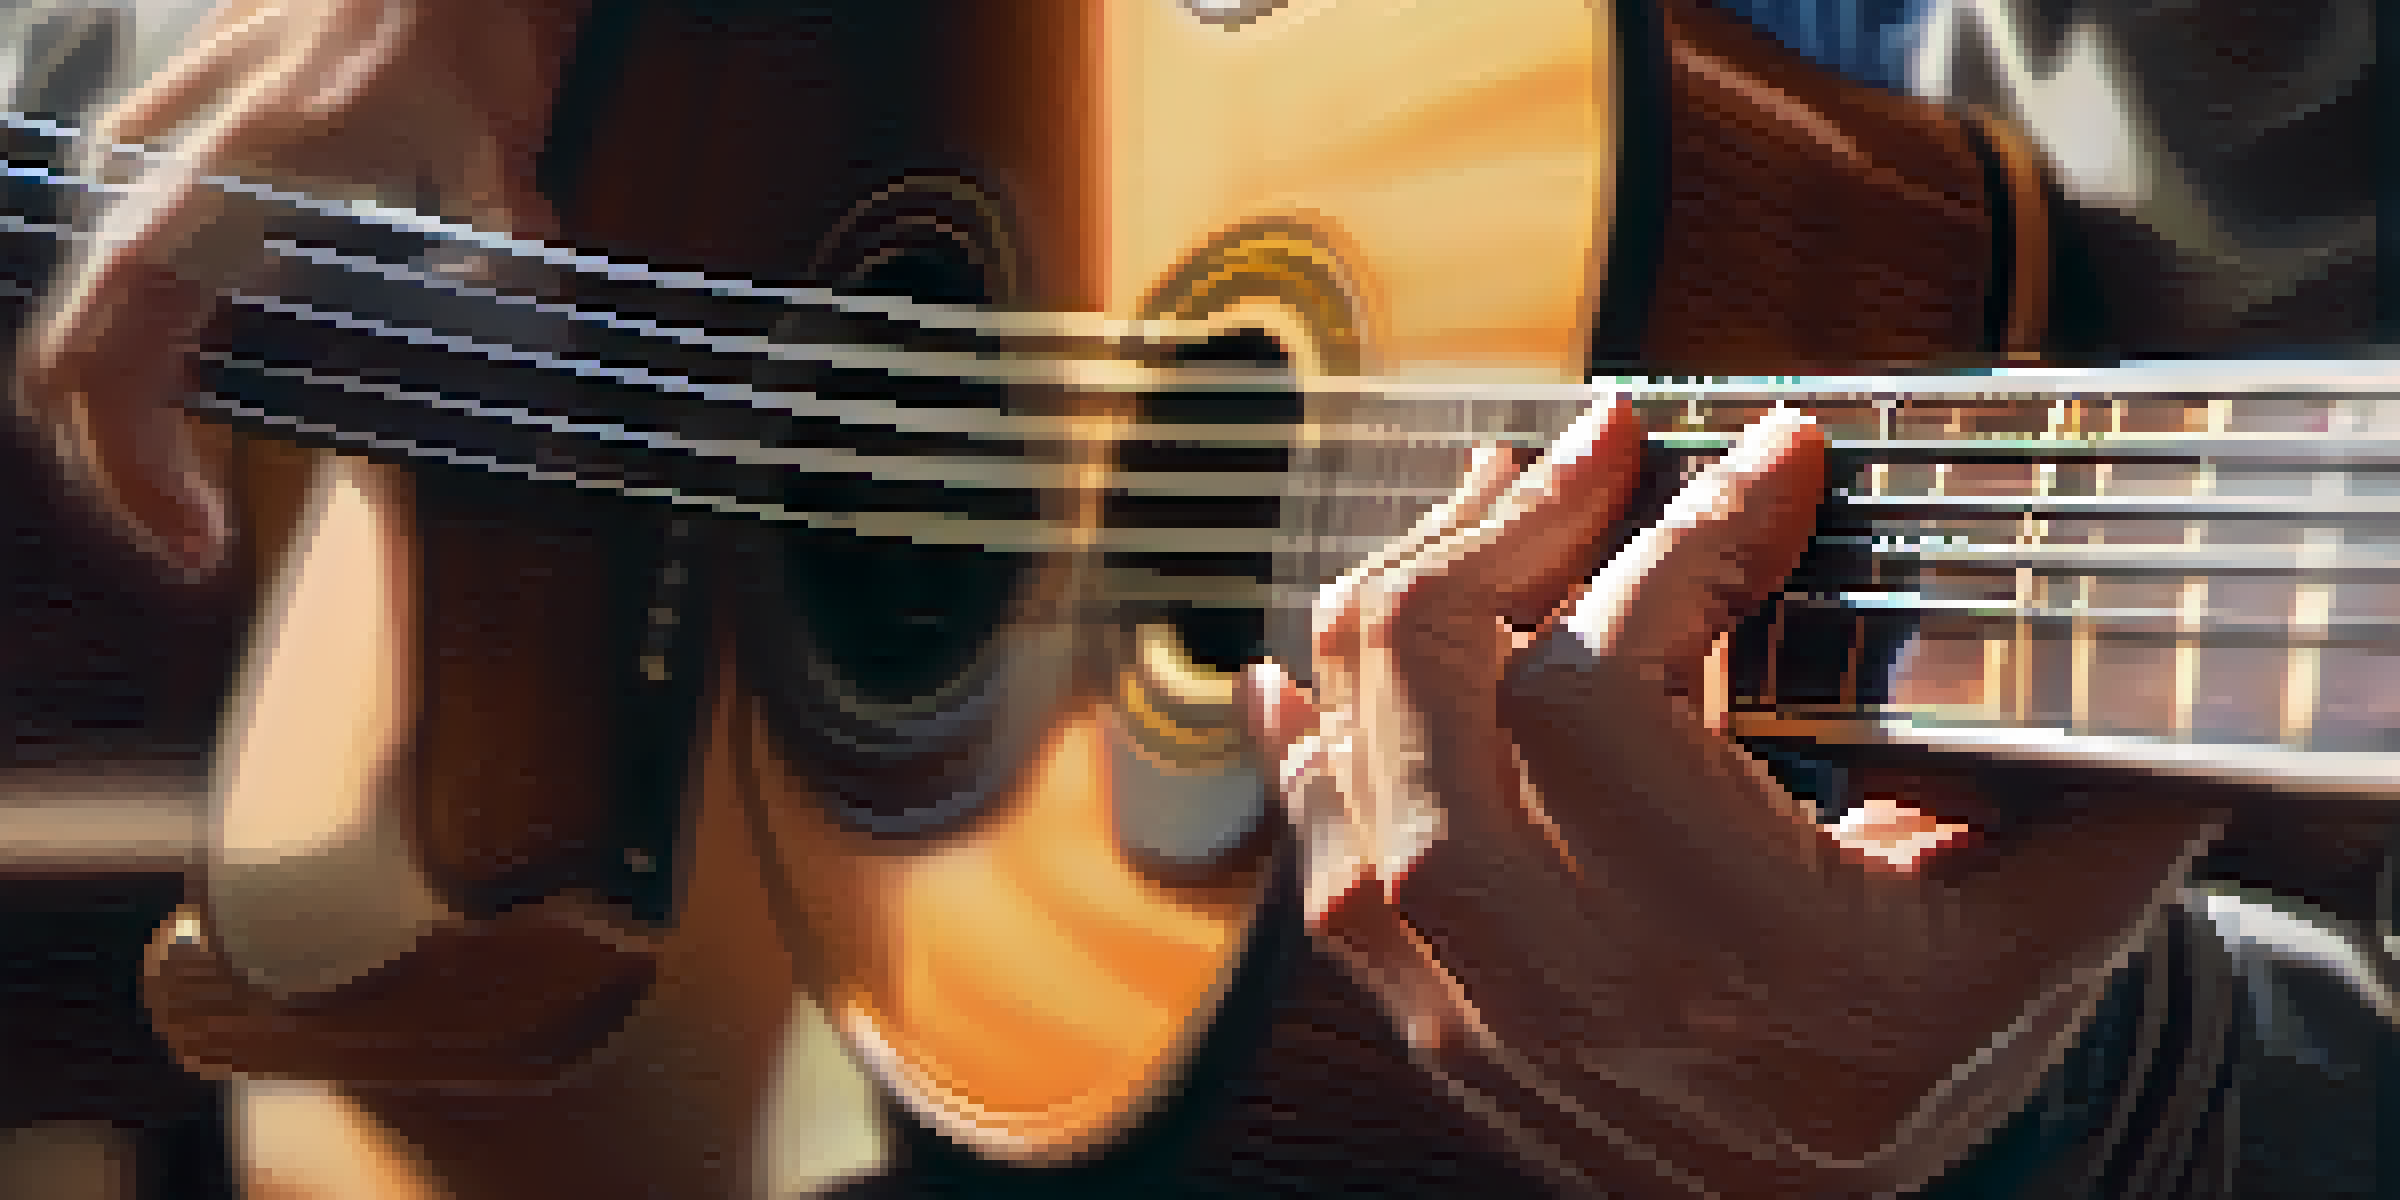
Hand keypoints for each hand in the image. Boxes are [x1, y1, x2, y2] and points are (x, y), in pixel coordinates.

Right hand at [14, 0, 578, 574]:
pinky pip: (123, 253)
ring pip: (93, 301)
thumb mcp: (495, 140)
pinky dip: (151, 334)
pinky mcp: (163, 137)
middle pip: (74, 350)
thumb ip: (503, 233)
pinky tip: (218, 376)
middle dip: (123, 461)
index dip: (132, 470)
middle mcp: (155, 172)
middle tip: (199, 537)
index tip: (196, 542)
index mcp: (217, 188)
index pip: (111, 354)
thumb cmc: (453, 27)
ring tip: (202, 478)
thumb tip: (521, 321)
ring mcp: (148, 150)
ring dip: (136, 402)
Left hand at [1240, 396, 2223, 1193]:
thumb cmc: (1943, 1062)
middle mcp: (1578, 987)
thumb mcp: (2046, 932)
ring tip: (1492, 501)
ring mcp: (1479, 1010)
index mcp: (1740, 957)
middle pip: (1439, 697)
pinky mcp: (1429, 1021)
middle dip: (1508, 531)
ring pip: (1361, 759)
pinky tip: (1309, 664)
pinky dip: (1304, 746)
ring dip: (1408, 598)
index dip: (1678, 534)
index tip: (1766, 452)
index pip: (1603, 691)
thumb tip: (2118, 604)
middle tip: (1597, 446)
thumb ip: (2081, 774)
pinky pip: (1320, 862)